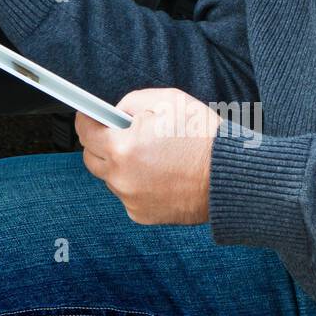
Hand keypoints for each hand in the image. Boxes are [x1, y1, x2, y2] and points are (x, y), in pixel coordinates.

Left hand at [74, 87, 220, 224]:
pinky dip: (137, 184)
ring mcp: (130, 199)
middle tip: (122, 134)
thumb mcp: (166, 100)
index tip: (89, 116)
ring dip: (121, 165)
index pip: (85, 132)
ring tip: (150, 156)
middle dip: (101, 144)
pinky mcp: (142, 215)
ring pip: (111, 178)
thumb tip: (115, 113)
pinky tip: (159, 175)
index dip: (87, 119)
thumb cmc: (202, 136)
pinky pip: (128, 195)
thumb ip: (130, 103)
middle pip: (92, 158)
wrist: (231, 177)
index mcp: (122, 148)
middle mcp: (121, 178)